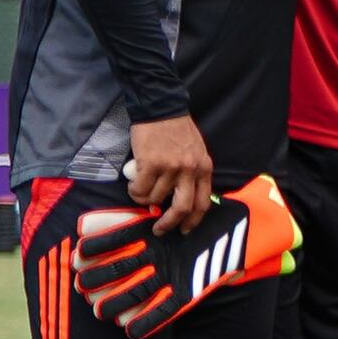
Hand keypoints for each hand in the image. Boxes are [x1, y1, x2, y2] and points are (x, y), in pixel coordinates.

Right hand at [121, 113, 215, 233]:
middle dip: (169, 223)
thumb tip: (176, 200)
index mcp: (204, 168)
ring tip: (139, 191)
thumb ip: (190, 174)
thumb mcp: (195, 153)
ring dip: (144, 200)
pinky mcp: (151, 163)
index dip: (193, 220)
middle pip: (182, 207)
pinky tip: (133, 184)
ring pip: (155, 198)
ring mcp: (171, 167)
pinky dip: (134, 191)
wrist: (160, 108)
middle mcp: (190, 170)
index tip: (184, 230)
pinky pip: (140, 189)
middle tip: (158, 229)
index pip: (204, 202)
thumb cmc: (176, 131)